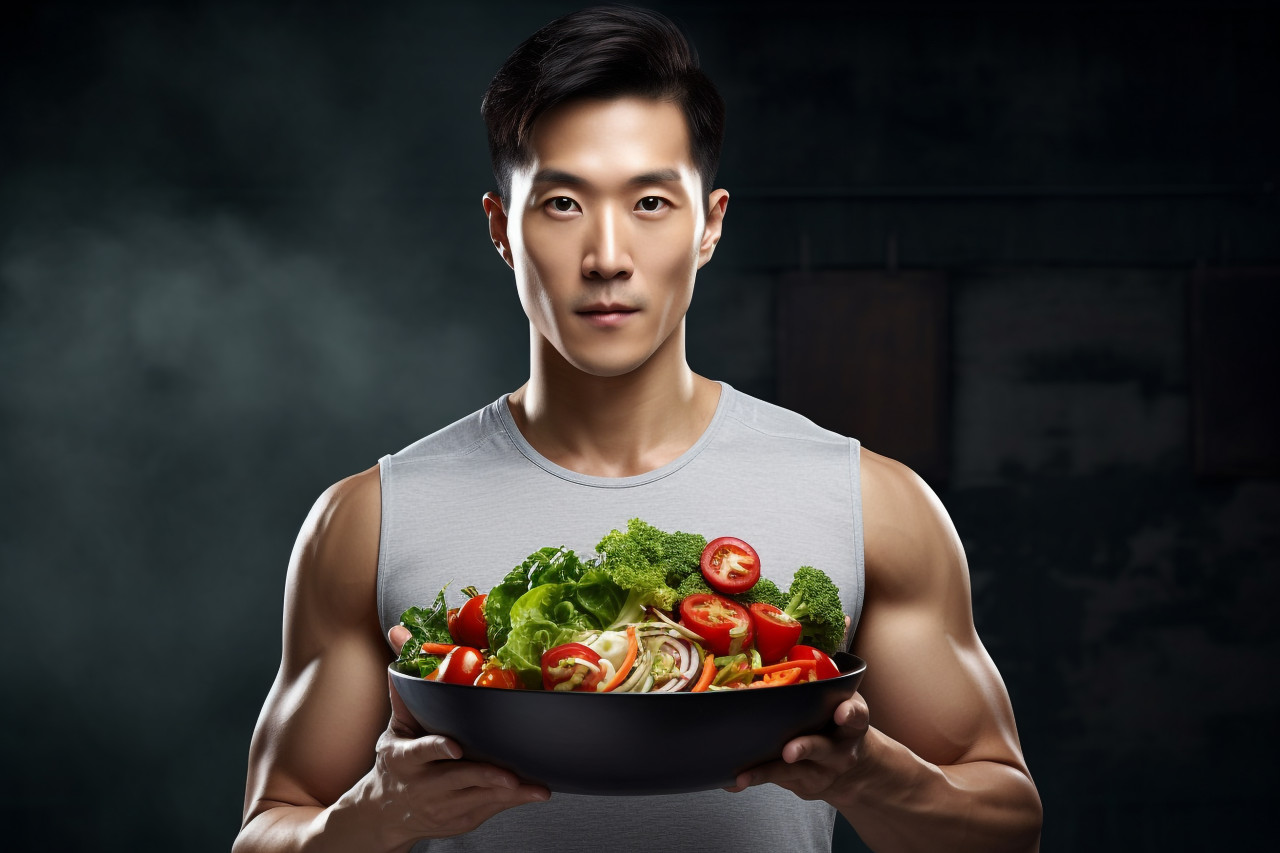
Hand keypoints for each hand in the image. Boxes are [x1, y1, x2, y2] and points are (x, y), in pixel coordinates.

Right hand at [359, 627, 548, 846]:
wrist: (385, 812)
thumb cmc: (397, 761)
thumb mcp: (396, 725)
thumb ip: (403, 684)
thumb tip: (396, 631)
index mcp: (403, 759)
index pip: (421, 751)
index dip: (438, 749)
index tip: (455, 748)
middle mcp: (422, 785)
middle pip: (458, 780)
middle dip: (487, 776)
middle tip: (512, 774)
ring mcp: (442, 806)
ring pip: (478, 798)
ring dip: (507, 792)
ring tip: (534, 785)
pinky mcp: (461, 819)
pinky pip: (490, 809)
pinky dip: (513, 801)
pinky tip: (534, 792)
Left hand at [726, 690, 871, 804]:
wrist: (854, 768)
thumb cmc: (836, 724)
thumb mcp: (839, 705)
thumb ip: (817, 690)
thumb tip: (771, 667)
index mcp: (851, 722)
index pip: (856, 715)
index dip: (849, 713)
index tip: (840, 714)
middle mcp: (840, 750)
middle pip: (822, 748)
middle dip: (804, 748)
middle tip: (789, 752)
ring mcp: (822, 771)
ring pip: (793, 771)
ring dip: (768, 771)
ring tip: (745, 775)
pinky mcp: (805, 784)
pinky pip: (777, 781)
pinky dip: (754, 778)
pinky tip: (735, 781)